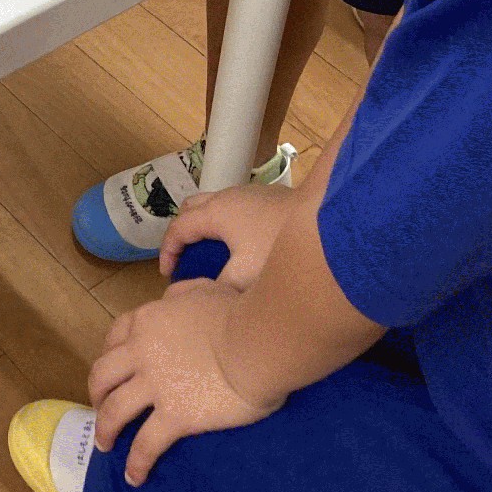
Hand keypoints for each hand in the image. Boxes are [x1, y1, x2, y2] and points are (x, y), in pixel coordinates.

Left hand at [88, 279, 275, 484]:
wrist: (257, 342)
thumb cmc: (238, 313)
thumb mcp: (203, 288)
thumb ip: (181, 294)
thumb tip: (171, 299)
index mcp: (149, 319)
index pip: (115, 335)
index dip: (108, 354)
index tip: (112, 368)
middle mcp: (142, 350)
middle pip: (102, 374)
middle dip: (96, 393)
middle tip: (101, 407)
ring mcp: (155, 385)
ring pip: (115, 410)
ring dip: (105, 429)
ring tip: (104, 445)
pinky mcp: (174, 416)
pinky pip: (146, 445)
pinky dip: (136, 463)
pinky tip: (134, 476)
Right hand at [159, 183, 295, 288]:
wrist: (323, 222)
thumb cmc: (277, 246)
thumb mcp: (244, 276)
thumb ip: (219, 288)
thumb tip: (206, 297)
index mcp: (215, 212)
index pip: (178, 227)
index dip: (167, 251)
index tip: (167, 274)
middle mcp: (227, 197)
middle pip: (191, 208)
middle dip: (182, 233)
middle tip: (184, 259)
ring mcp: (248, 194)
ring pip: (214, 205)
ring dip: (205, 228)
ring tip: (210, 254)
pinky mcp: (267, 198)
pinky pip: (233, 208)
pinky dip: (225, 225)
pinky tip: (241, 247)